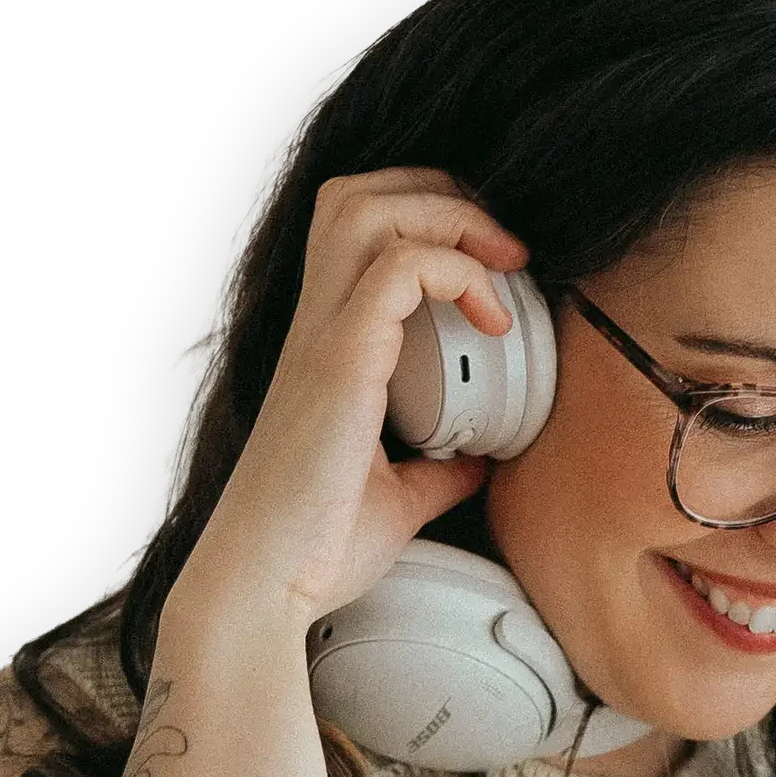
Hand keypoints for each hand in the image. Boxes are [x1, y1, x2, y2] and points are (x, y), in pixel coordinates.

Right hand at [182, 167, 531, 625]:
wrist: (270, 583)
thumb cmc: (317, 547)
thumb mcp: (401, 499)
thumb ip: (439, 471)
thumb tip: (481, 460)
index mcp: (329, 345)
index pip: (361, 230)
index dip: (430, 221)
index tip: (497, 271)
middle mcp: (318, 325)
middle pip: (360, 193)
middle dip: (443, 194)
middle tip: (504, 247)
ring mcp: (325, 337)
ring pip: (372, 210)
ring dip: (451, 218)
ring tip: (505, 264)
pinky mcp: (342, 361)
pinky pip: (399, 270)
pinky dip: (455, 272)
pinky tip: (492, 320)